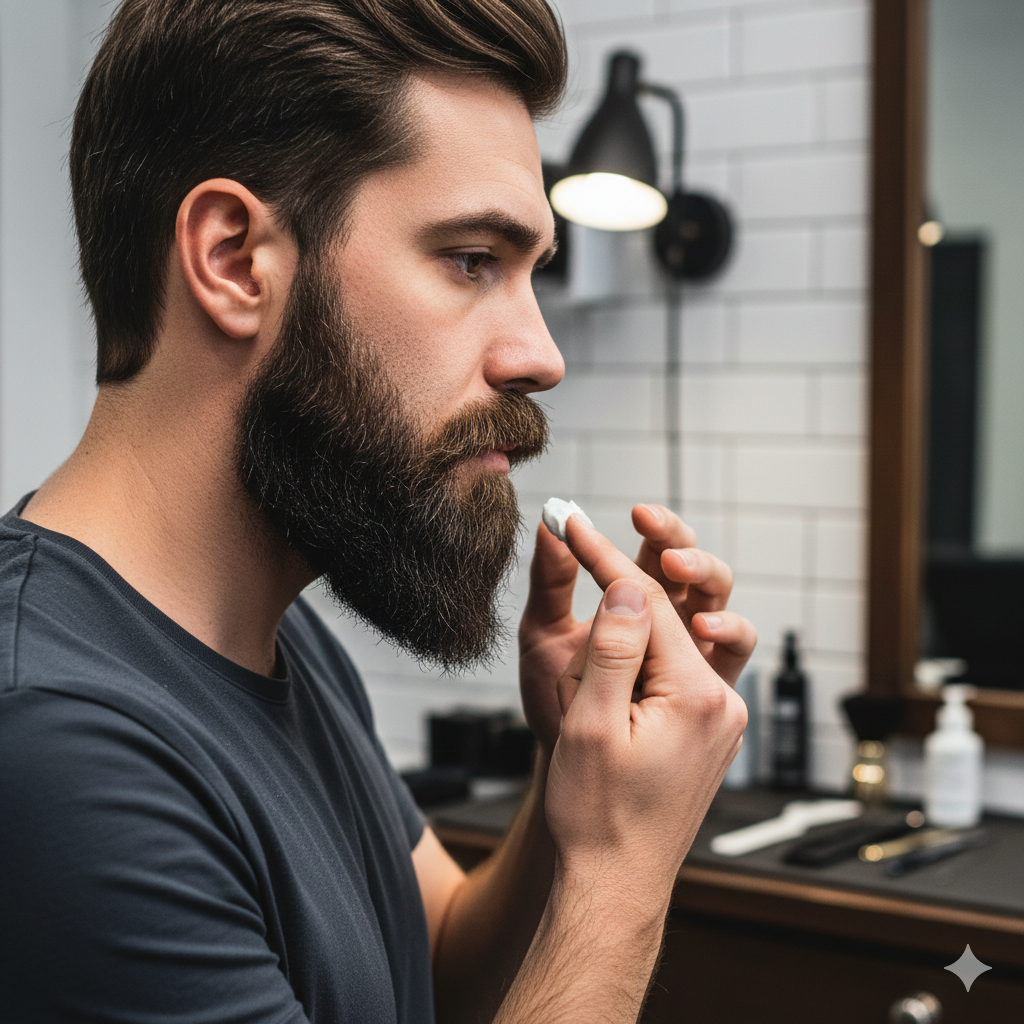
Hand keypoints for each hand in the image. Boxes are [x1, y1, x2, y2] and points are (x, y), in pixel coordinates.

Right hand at [545, 514, 747, 894]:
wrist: (615, 885)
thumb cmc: (596, 817)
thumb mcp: (590, 725)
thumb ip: (613, 649)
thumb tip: (629, 584)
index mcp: (698, 698)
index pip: (649, 603)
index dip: (603, 558)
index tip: (569, 523)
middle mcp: (723, 704)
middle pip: (671, 613)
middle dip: (626, 572)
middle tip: (583, 536)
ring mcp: (720, 720)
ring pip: (674, 640)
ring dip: (637, 612)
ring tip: (603, 585)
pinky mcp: (708, 732)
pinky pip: (678, 669)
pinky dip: (645, 649)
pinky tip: (617, 646)